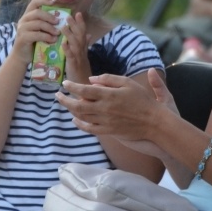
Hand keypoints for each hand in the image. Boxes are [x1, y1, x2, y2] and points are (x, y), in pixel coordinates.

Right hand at [10, 0, 60, 64]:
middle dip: (50, 16)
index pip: (34, 3)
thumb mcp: (39, 30)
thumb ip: (45, 23)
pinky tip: (53, 40)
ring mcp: (22, 29)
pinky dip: (46, 36)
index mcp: (27, 16)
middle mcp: (23, 20)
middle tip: (58, 22)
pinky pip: (36, 34)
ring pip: (38, 23)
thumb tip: (60, 17)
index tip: (55, 1)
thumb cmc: (33, 42)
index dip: (44, 0)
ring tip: (58, 33)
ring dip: (50, 28)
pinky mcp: (23, 38)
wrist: (22, 56)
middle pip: (37, 12)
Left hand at [57, 69, 176, 143]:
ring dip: (71, 110)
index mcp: (109, 95)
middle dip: (65, 100)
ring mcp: (105, 122)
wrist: (153, 122)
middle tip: (57, 95)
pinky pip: (90, 129)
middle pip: (78, 105)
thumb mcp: (127, 83)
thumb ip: (108, 79)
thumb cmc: (142, 99)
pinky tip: (75, 119)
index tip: (65, 83)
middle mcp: (104, 109)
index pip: (84, 90)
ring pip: (82, 117)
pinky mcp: (108, 131)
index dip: (72, 87)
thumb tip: (91, 80)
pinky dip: (80, 124)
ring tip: (65, 104)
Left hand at [62, 12, 91, 82]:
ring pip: (75, 44)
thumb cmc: (82, 72)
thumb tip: (88, 34)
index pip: (83, 33)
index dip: (81, 23)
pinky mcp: (73, 66)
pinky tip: (62, 43)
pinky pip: (70, 57)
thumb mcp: (83, 57)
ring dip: (69, 35)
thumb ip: (84, 45)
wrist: (84, 87)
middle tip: (68, 15)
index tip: (78, 13)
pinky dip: (67, 50)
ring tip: (63, 26)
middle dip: (75, 25)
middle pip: (80, 36)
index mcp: (83, 49)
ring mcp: (78, 59)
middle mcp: (82, 52)